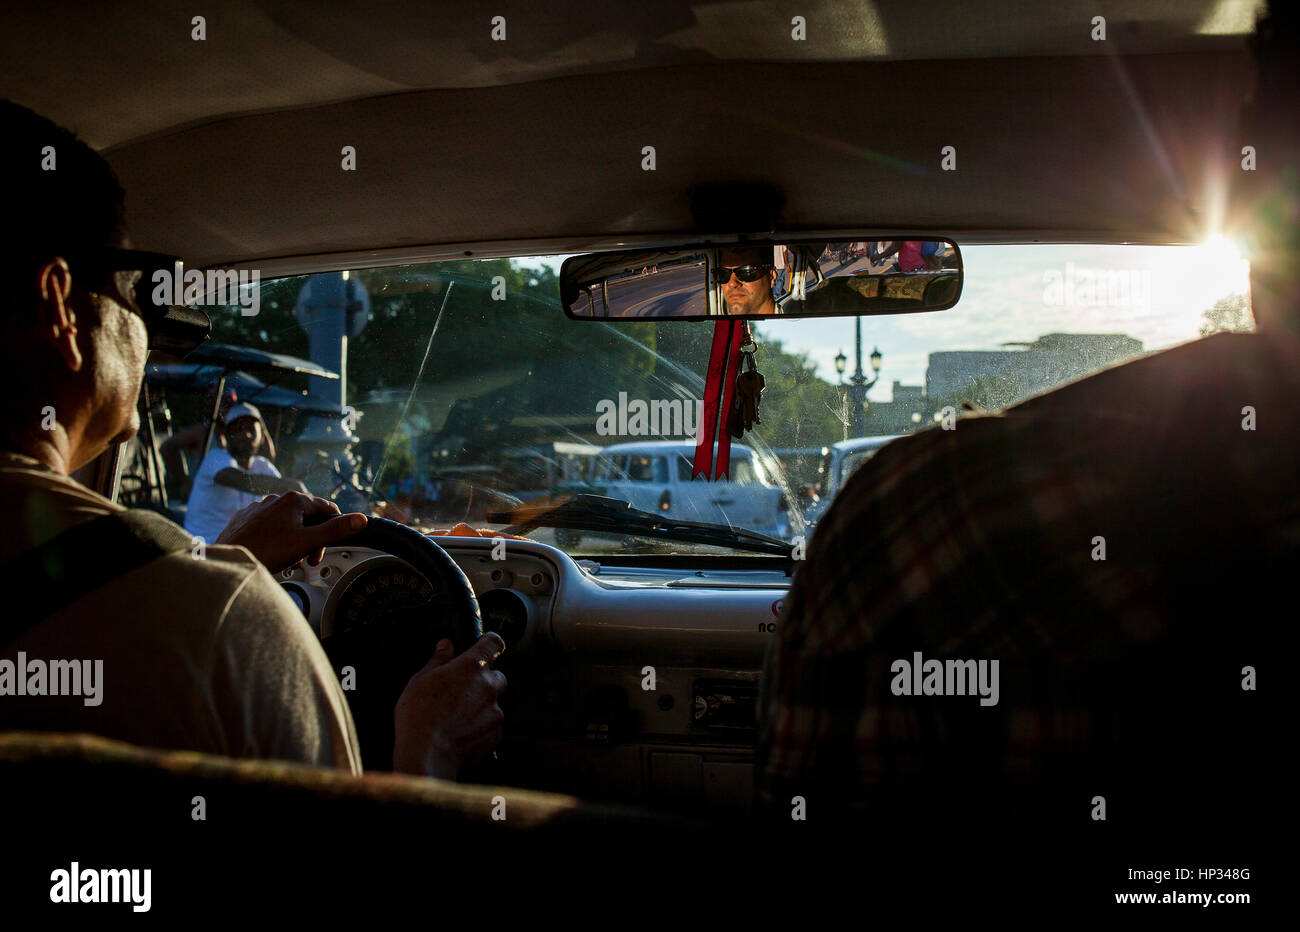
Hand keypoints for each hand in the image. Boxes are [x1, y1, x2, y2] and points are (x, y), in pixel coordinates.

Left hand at [215, 491, 366, 573]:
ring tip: (290, 559)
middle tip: (310, 559)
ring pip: (287, 521)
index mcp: (293, 500)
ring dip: (294, 539)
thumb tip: (361, 519)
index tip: (332, 543)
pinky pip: (268, 526)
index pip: (326, 508)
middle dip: (313, 537)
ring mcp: (258, 508)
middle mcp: (275, 499)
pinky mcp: (245, 518)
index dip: (334, 527)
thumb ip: (335, 530)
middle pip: (306, 516)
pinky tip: (272, 552)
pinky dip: (275, 538)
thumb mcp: (307, 542)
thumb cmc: (266, 551)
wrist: (229, 560)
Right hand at [393, 634, 506, 779]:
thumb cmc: (419, 715)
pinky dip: (481, 727)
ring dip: (481, 706)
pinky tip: (461, 733)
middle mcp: (489, 687)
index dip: (489, 643)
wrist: (426, 754)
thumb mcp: (420, 680)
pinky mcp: (495, 735)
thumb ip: (438, 660)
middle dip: (484, 680)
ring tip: (456, 717)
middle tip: (461, 691)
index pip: (494, 643)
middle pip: (497, 676)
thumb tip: (445, 646)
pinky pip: (492, 726)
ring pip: (494, 703)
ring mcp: (495, 712)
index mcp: (472, 667)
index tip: (484, 646)